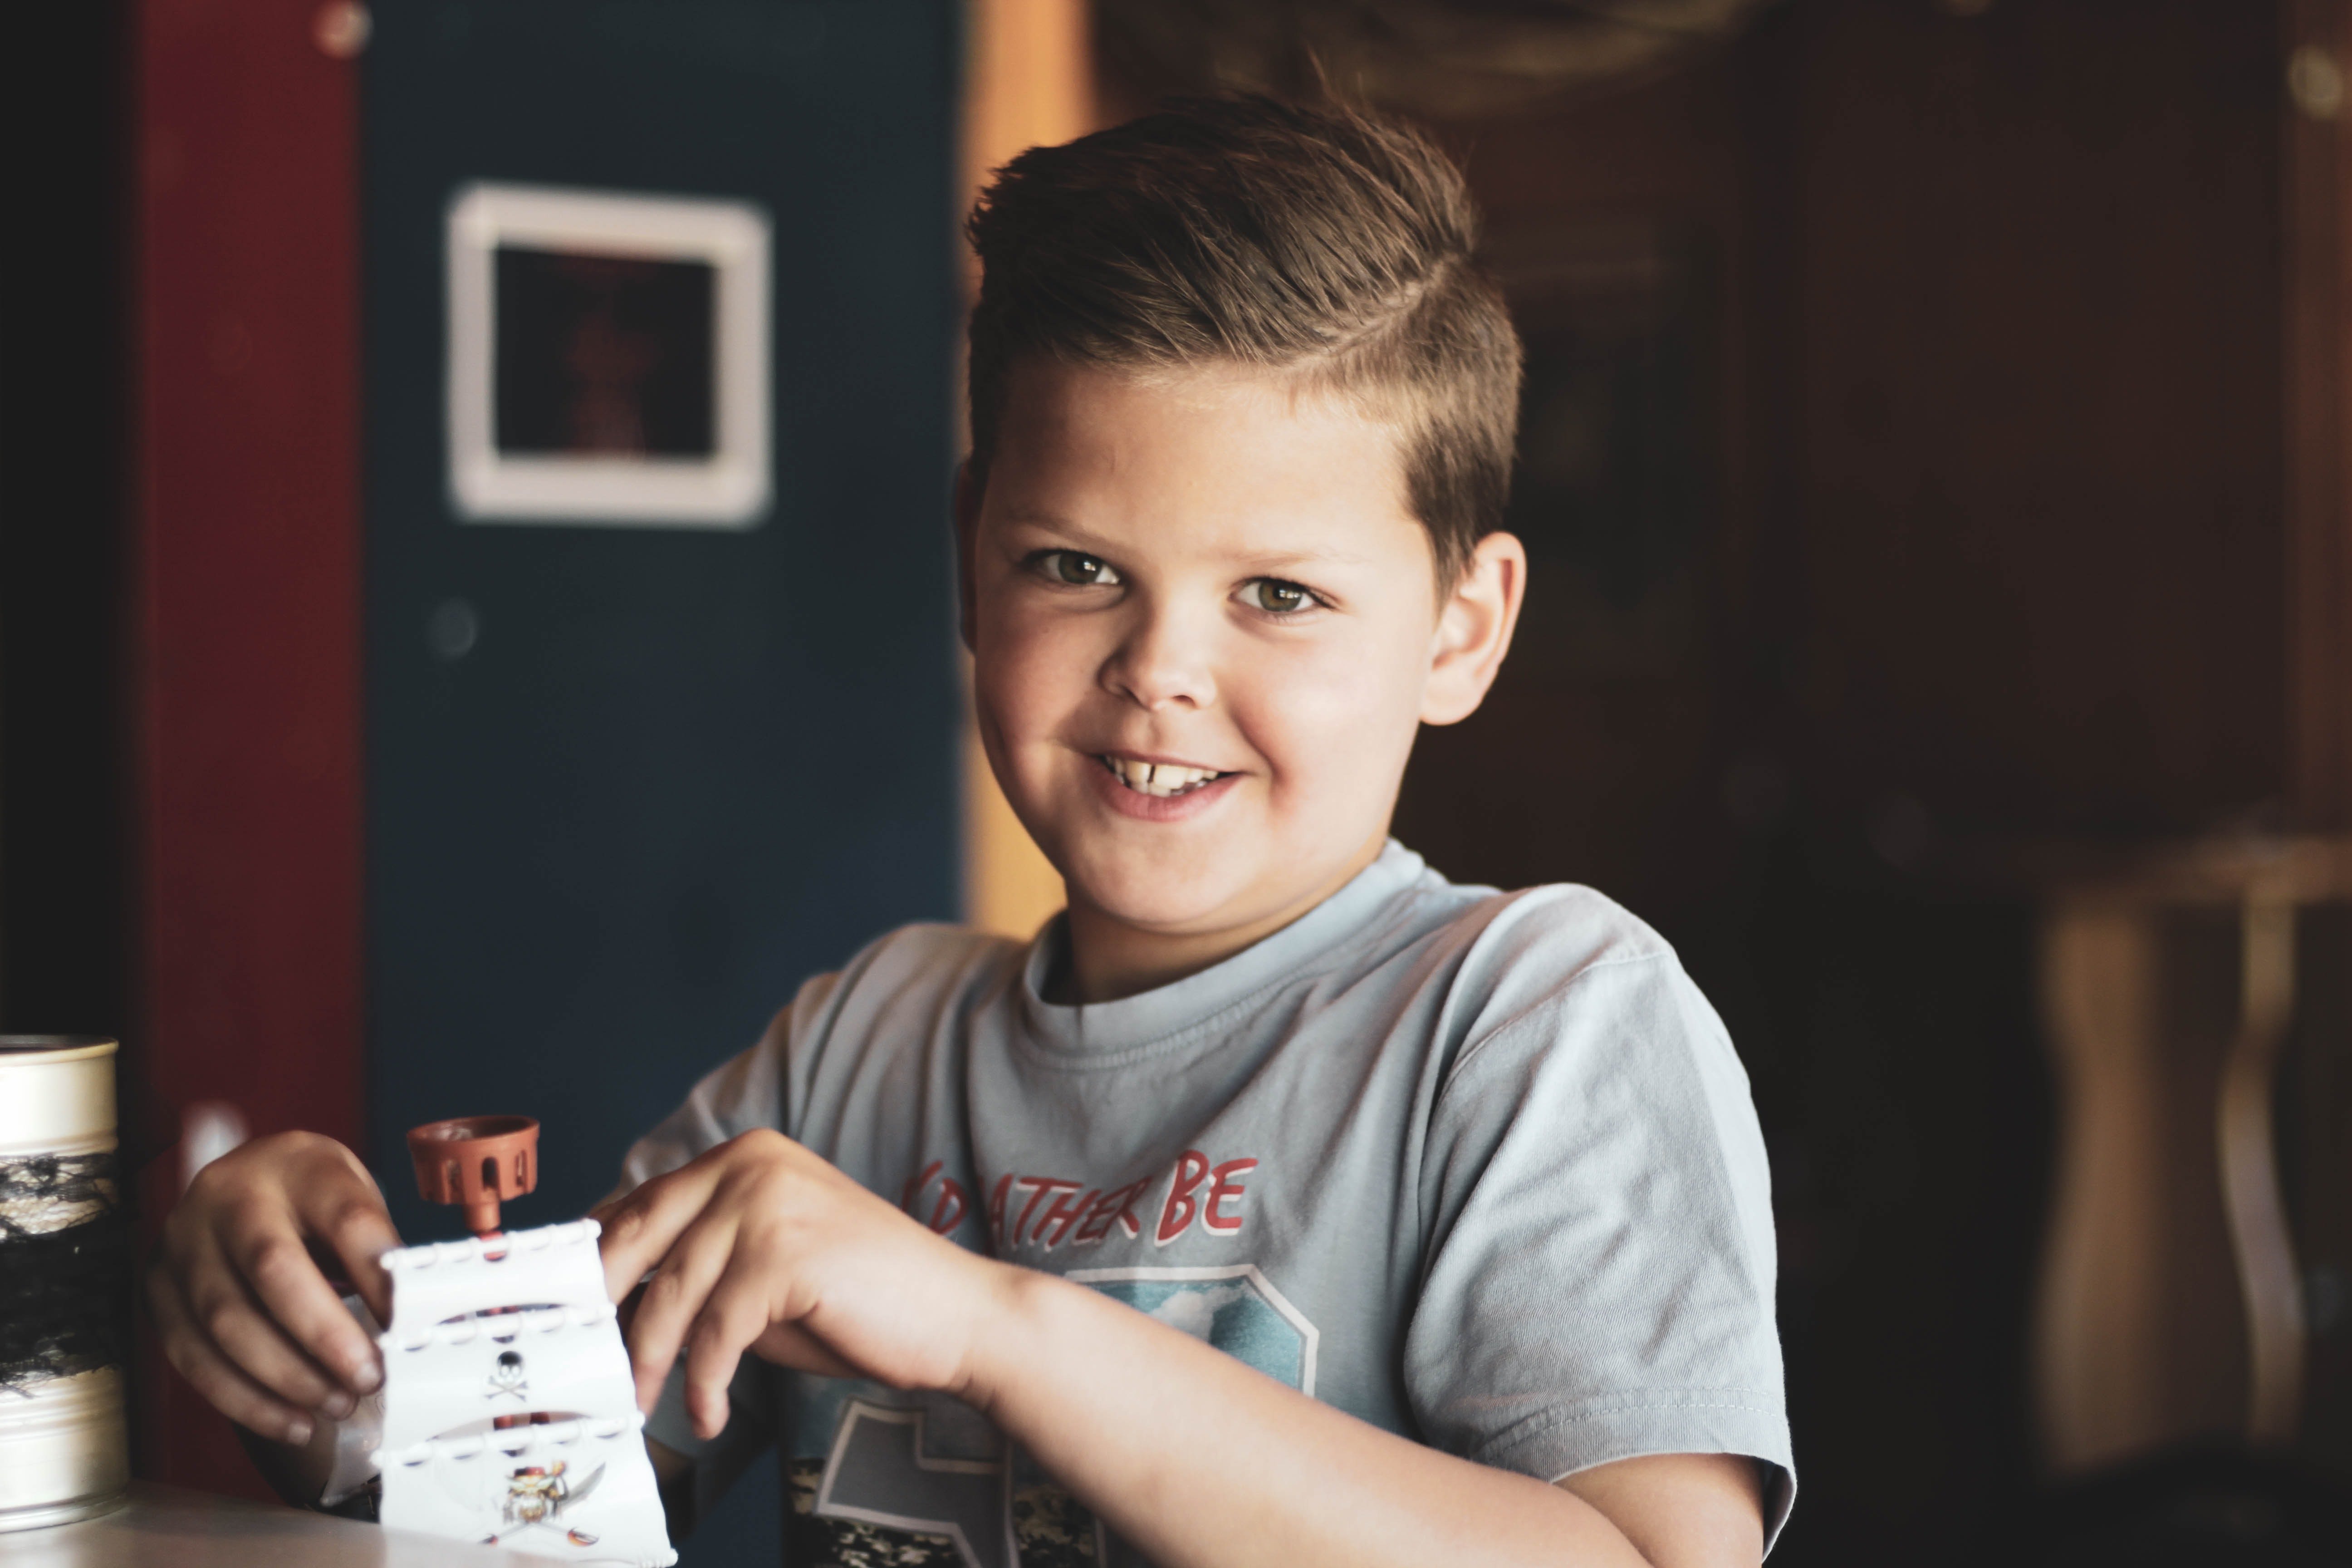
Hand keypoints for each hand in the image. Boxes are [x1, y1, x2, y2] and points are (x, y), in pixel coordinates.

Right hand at [148, 1132, 400, 1444]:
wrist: (243, 1182)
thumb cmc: (312, 1200)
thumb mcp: (352, 1198)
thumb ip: (378, 1252)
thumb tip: (419, 1322)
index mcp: (298, 1165)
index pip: (344, 1217)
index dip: (376, 1275)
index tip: (406, 1324)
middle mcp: (230, 1196)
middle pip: (272, 1266)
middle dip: (324, 1334)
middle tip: (368, 1377)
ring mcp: (184, 1242)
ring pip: (225, 1320)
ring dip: (287, 1376)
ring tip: (338, 1403)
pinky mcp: (158, 1289)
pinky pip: (194, 1357)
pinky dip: (246, 1400)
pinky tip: (294, 1420)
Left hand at [593, 1129, 1010, 1439]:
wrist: (954, 1314)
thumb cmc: (858, 1299)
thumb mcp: (761, 1270)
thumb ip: (698, 1266)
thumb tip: (610, 1300)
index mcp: (744, 1155)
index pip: (640, 1203)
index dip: (591, 1262)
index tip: (561, 1312)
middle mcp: (750, 1164)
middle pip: (637, 1237)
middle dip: (599, 1309)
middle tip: (583, 1368)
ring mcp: (769, 1204)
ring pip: (672, 1294)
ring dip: (650, 1363)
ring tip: (644, 1406)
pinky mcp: (786, 1255)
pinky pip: (718, 1333)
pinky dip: (704, 1384)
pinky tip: (709, 1414)